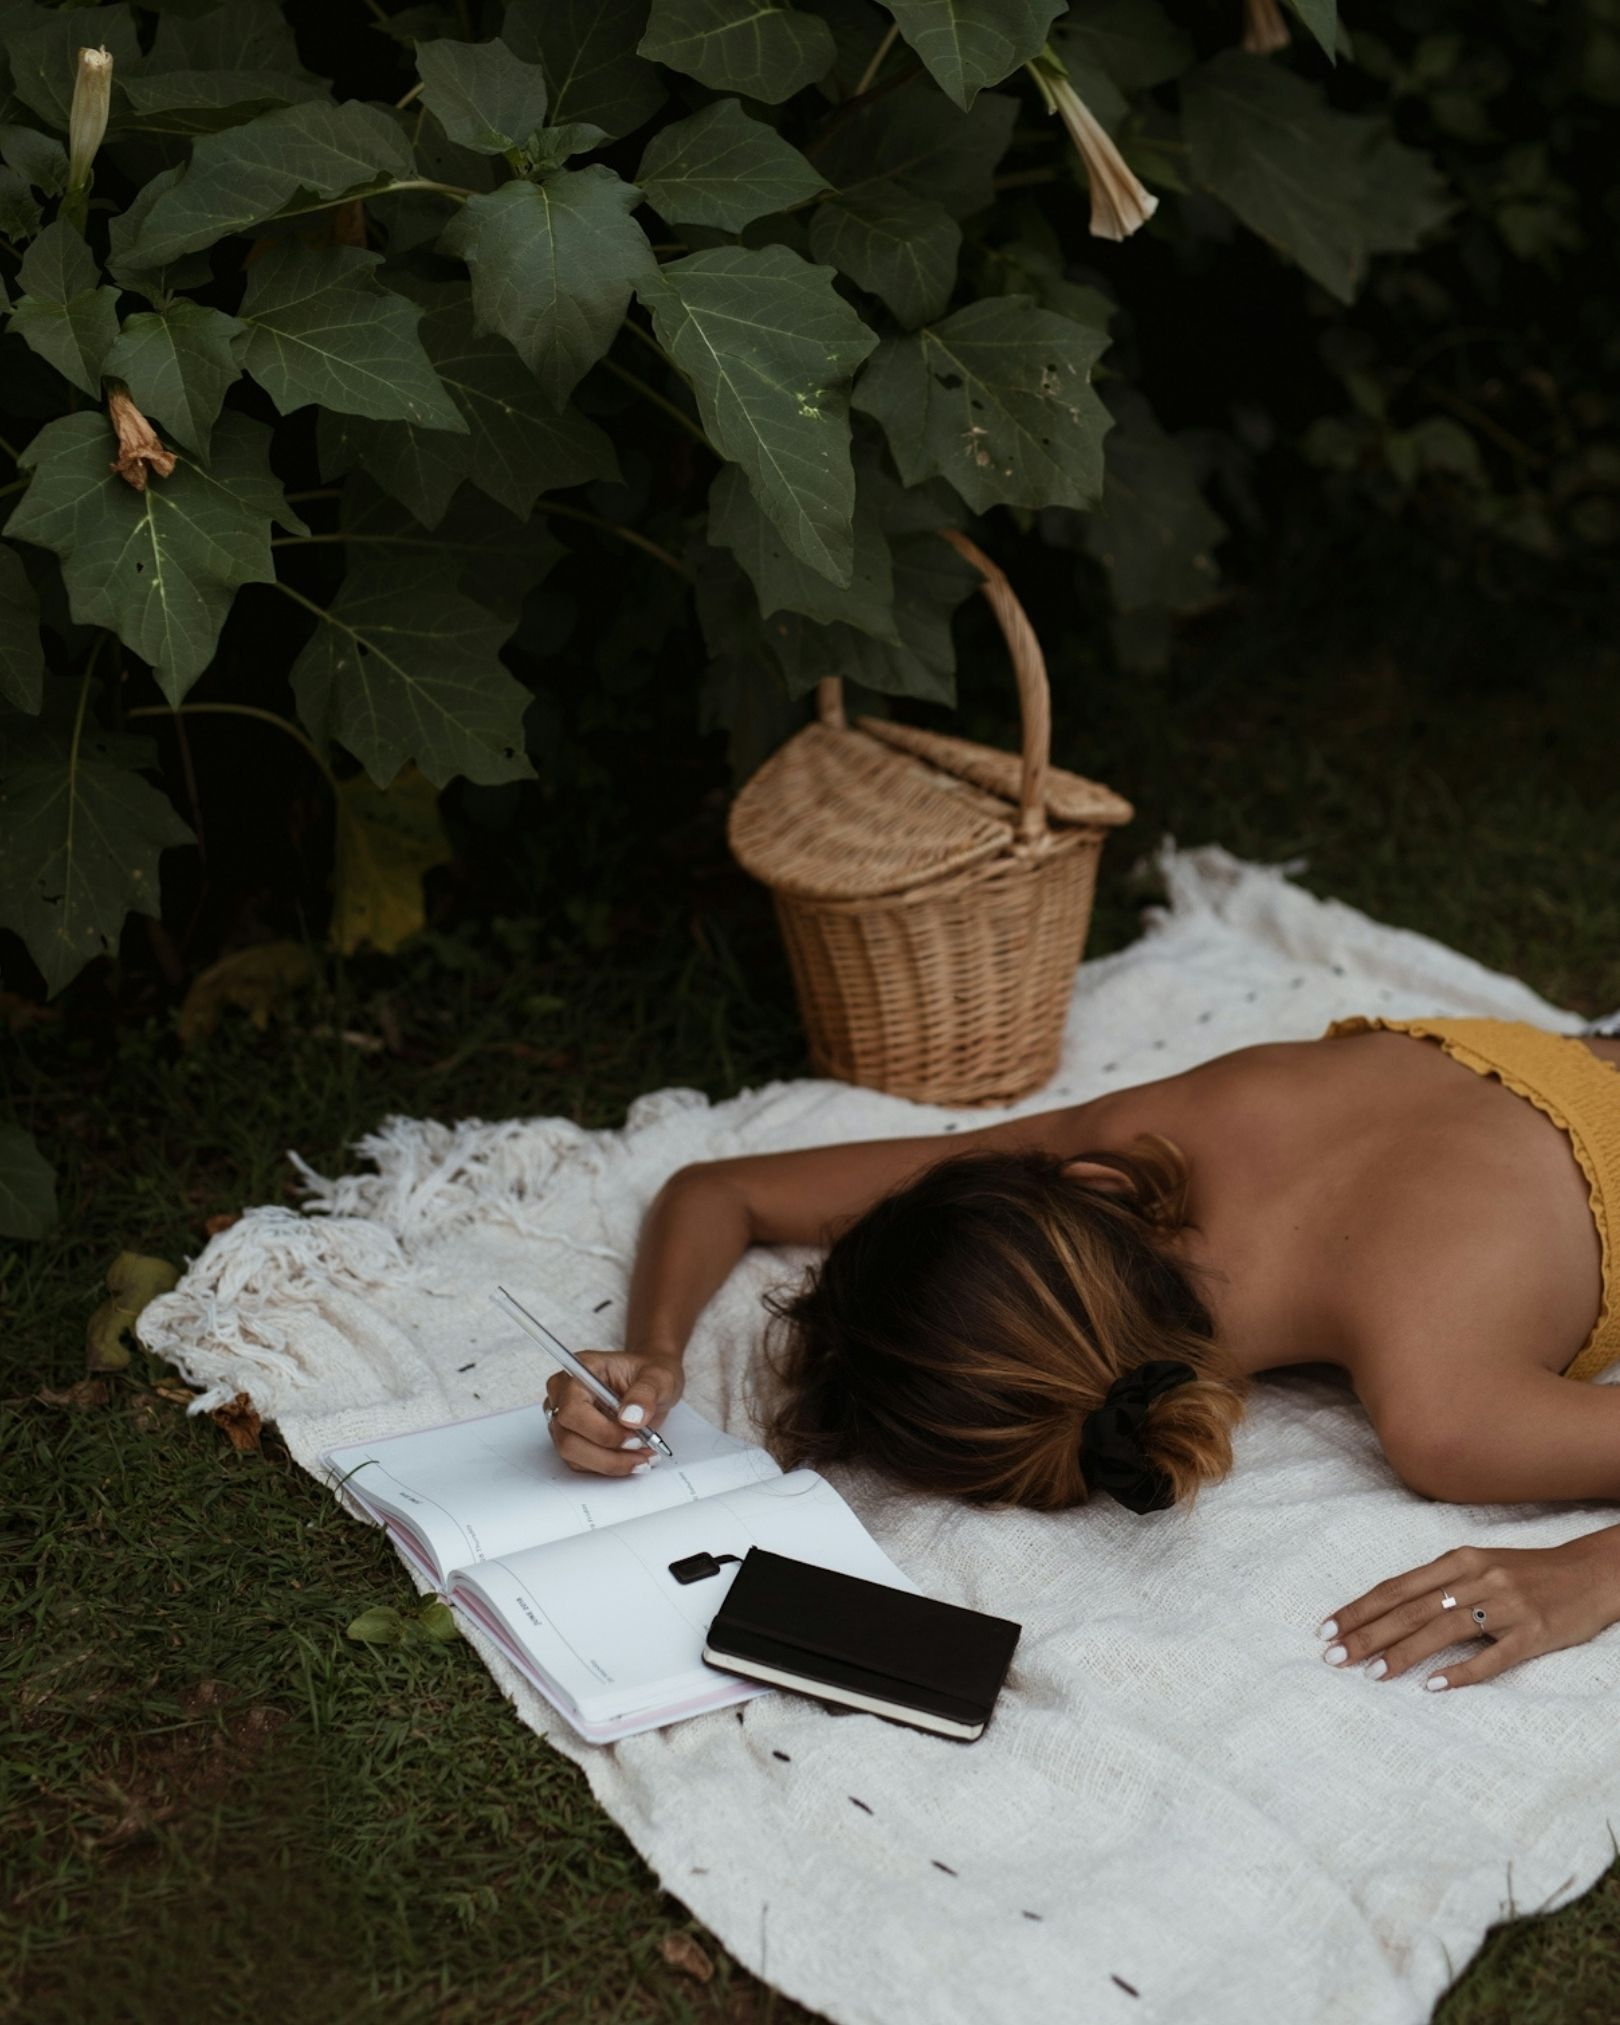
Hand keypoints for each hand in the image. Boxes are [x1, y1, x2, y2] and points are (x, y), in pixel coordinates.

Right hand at [542, 1349, 684, 1476]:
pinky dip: (609, 1466)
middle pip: (568, 1439)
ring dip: (611, 1464)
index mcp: (580, 1371)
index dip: (601, 1430)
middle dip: (608, 1453)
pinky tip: (633, 1458)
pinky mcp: (571, 1438)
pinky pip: (582, 1463)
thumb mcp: (659, 1377)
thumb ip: (646, 1394)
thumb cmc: (650, 1375)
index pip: (572, 1409)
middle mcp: (563, 1395)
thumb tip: (631, 1418)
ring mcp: (564, 1419)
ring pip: (573, 1456)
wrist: (651, 1384)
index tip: (634, 1436)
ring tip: (642, 1457)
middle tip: (641, 1449)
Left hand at [1318, 1526, 1619, 1690]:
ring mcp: (1506, 1605)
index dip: (1360, 1608)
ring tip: (1371, 1673)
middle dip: (1368, 1633)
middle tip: (1334, 1655)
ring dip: (1403, 1653)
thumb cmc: (1526, 1573)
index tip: (1327, 1628)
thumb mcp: (1479, 1566)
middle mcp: (1477, 1578)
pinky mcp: (1534, 1633)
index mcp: (1459, 1560)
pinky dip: (1462, 1672)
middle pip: (1411, 1608)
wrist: (1591, 1573)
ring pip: (1443, 1629)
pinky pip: (1493, 1656)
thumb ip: (1439, 1584)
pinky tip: (1434, 1687)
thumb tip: (1387, 1610)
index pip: (1396, 1587)